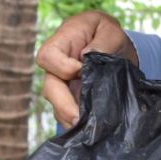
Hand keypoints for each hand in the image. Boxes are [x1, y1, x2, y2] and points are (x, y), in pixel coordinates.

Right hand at [37, 11, 138, 128]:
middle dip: (63, 105)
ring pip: (57, 105)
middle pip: (49, 87)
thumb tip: (88, 57)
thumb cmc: (107, 33)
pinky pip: (67, 114)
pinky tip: (90, 129)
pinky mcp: (70, 99)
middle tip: (79, 119)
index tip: (82, 70)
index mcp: (61, 43)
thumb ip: (103, 41)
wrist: (113, 46)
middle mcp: (56, 67)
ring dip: (70, 118)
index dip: (62, 67)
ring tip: (87, 129)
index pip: (48, 57)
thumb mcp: (111, 30)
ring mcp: (61, 85)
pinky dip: (77, 124)